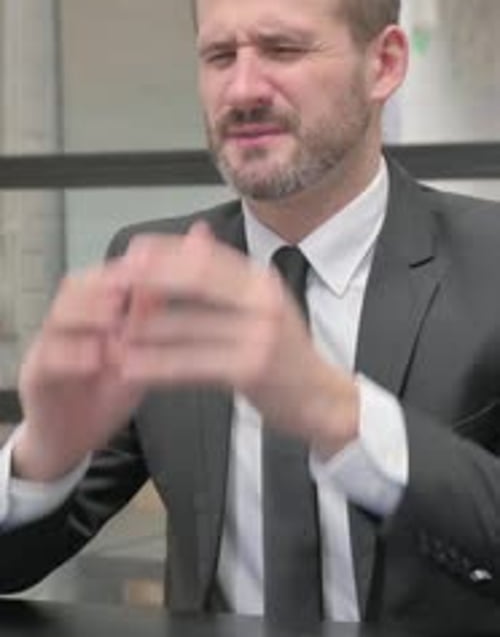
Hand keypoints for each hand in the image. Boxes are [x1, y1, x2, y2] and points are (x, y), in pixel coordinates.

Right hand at [16, 260, 146, 480]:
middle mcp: (69, 323)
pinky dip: (72, 354)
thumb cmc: (106, 395)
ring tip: (114, 317)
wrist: (71, 440)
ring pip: (59, 316)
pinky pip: (48, 358)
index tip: (150, 266)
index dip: (124, 269)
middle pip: (77, 287)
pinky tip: (95, 357)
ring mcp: (49, 346)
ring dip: (88, 313)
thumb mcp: (139, 362)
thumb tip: (172, 289)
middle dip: (104, 283)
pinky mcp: (35, 375)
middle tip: (129, 287)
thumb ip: (152, 327)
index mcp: (94, 314)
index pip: (103, 278)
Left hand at [115, 222, 358, 453]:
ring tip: (111, 332)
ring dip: (145, 329)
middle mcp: (263, 301)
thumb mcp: (259, 305)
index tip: (132, 253)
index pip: (208, 255)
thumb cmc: (283, 353)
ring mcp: (260, 335)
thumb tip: (192, 238)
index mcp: (261, 280)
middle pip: (197, 280)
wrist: (320, 399)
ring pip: (189, 325)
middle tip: (114, 286)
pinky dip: (158, 366)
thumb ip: (225, 276)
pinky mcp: (251, 370)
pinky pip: (192, 364)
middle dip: (151, 280)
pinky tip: (132, 368)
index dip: (167, 252)